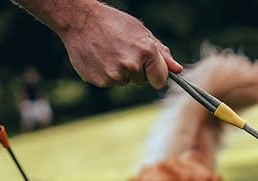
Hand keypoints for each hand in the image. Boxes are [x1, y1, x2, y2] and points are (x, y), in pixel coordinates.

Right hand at [58, 2, 181, 89]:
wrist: (80, 20)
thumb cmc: (114, 24)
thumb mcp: (141, 33)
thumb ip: (161, 54)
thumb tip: (178, 70)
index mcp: (146, 52)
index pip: (160, 80)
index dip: (156, 75)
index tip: (149, 69)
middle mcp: (132, 66)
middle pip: (141, 82)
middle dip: (136, 71)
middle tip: (122, 51)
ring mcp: (114, 75)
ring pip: (123, 82)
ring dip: (119, 72)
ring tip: (108, 52)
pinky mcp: (99, 80)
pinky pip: (108, 83)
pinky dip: (104, 73)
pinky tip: (99, 57)